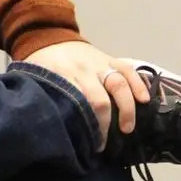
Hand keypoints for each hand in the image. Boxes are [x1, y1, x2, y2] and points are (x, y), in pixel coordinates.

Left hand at [24, 41, 151, 147]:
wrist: (48, 35)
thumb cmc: (41, 65)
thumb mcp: (36, 79)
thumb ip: (45, 98)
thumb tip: (49, 126)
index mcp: (61, 77)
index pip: (76, 106)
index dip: (85, 127)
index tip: (88, 144)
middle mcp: (83, 70)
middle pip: (99, 100)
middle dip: (105, 124)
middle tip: (104, 143)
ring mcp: (99, 63)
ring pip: (118, 84)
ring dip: (126, 108)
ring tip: (127, 128)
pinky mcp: (110, 58)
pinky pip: (128, 70)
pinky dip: (138, 84)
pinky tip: (144, 100)